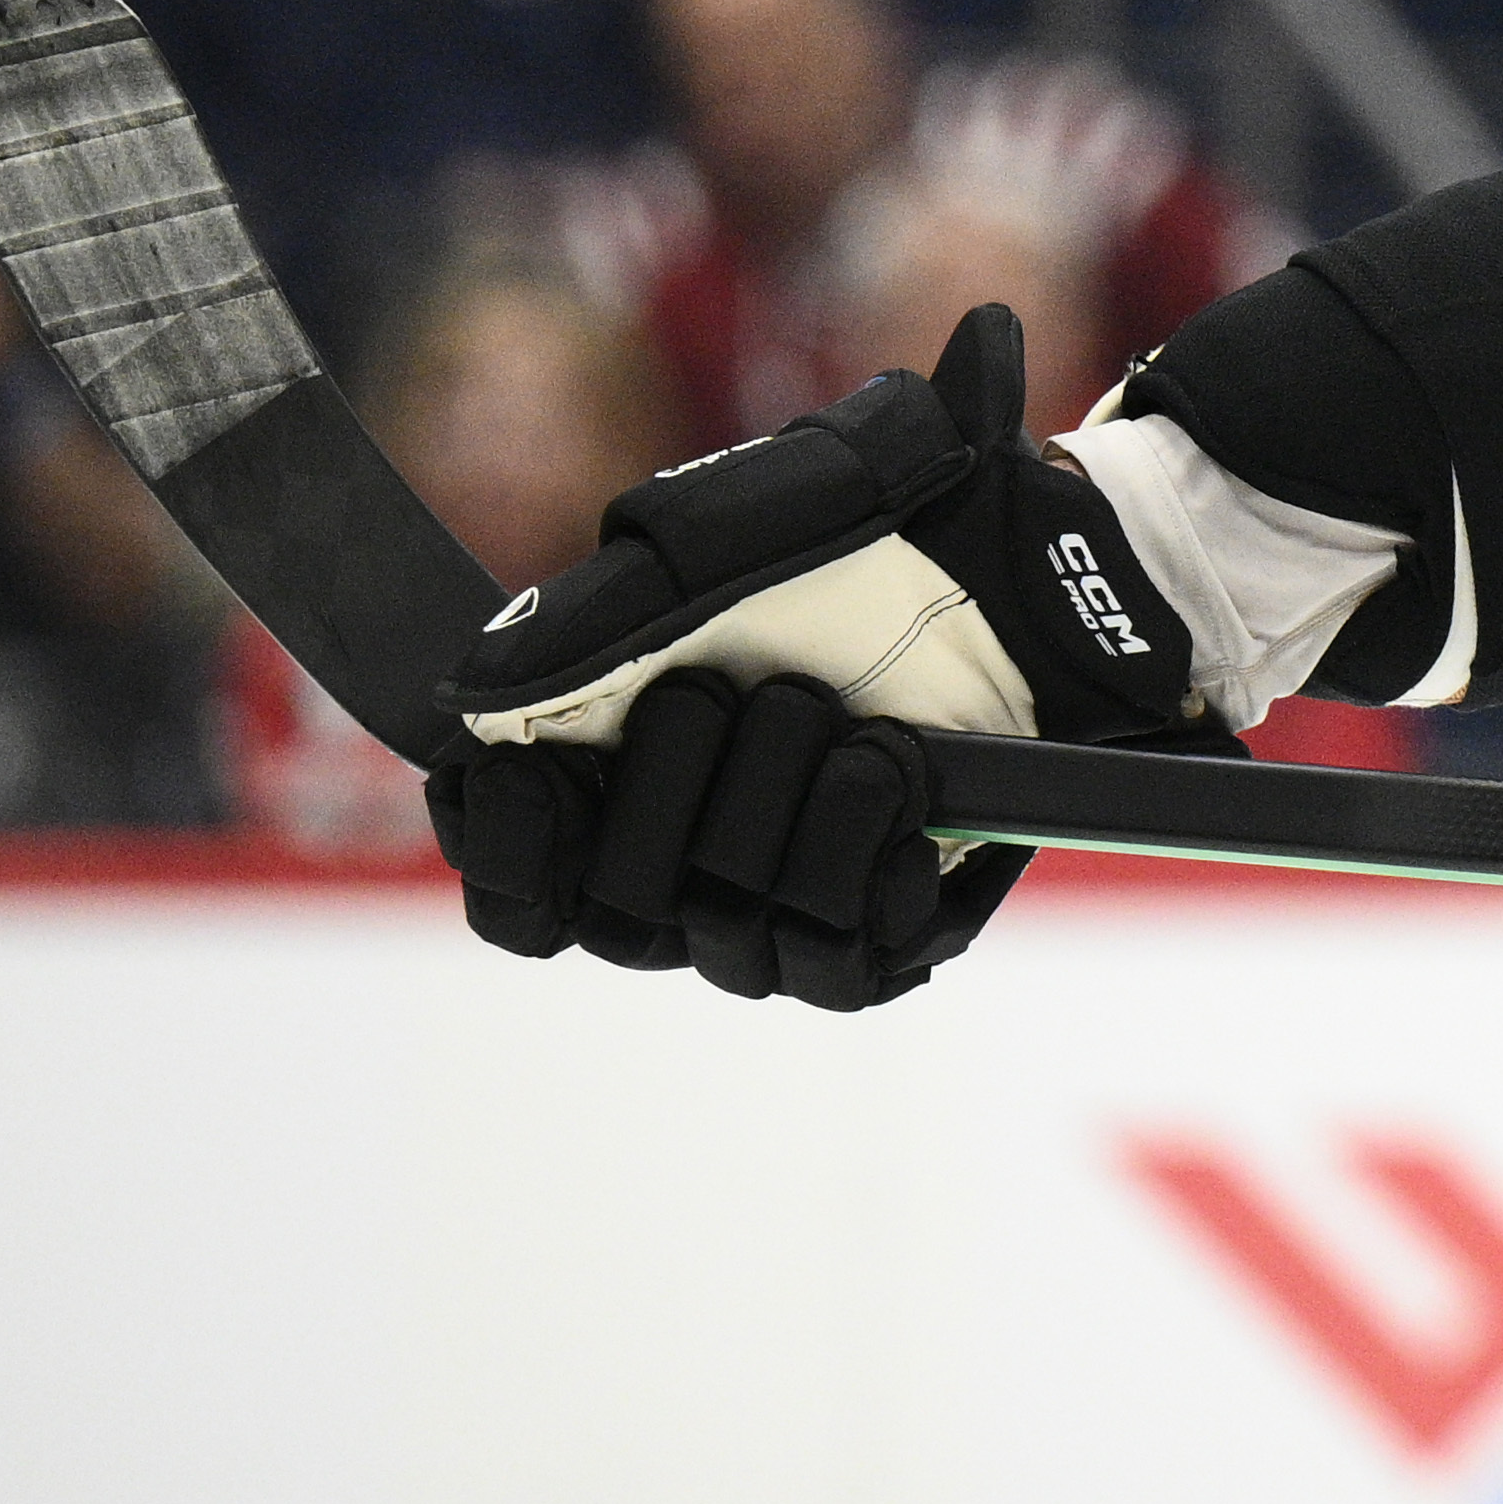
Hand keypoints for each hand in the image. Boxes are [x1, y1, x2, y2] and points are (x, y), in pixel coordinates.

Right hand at [428, 307, 1204, 1002]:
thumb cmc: (870, 541)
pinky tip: (903, 781)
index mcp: (612, 781)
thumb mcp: (726, 542)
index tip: (528, 773)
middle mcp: (684, 866)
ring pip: (725, 937)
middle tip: (757, 691)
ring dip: (789, 806)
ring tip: (855, 720)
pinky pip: (835, 961)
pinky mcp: (879, 937)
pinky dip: (866, 851)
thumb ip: (592, 622)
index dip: (506, 847)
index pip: (514, 891)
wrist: (1034, 571)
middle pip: (611, 914)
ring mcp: (781, 908)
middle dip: (678, 787)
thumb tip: (468, 697)